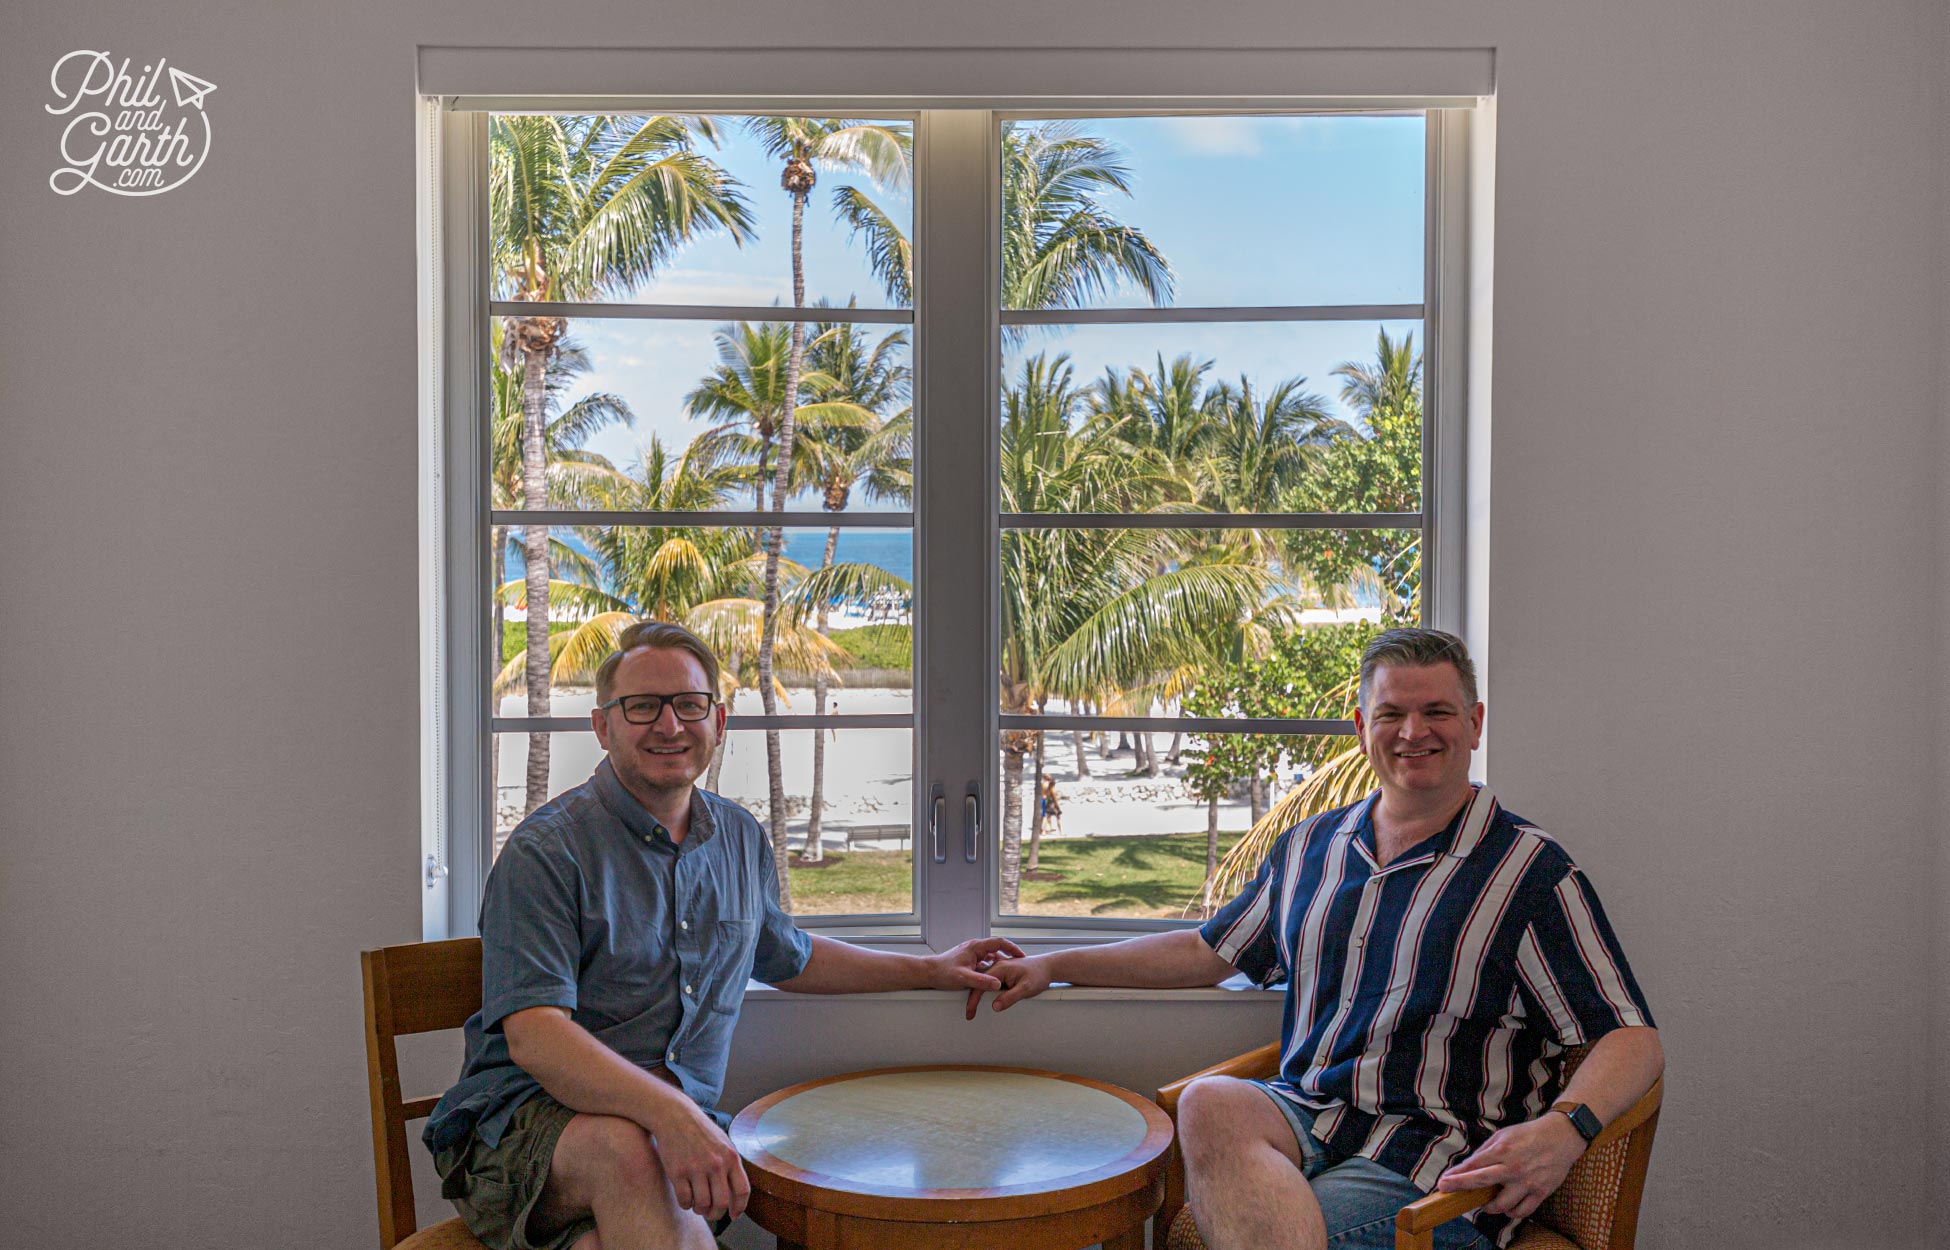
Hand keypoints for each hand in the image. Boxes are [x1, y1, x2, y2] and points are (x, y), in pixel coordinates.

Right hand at [647, 1100, 749, 1222]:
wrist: (675, 1116)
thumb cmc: (701, 1131)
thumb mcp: (724, 1143)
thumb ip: (731, 1166)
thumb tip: (736, 1196)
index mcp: (731, 1157)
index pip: (742, 1191)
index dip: (739, 1207)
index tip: (734, 1215)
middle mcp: (716, 1164)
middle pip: (721, 1203)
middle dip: (716, 1213)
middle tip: (711, 1213)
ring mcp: (696, 1168)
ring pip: (702, 1205)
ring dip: (700, 1210)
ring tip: (698, 1205)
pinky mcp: (677, 1172)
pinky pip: (685, 1200)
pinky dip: (686, 1204)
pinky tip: (686, 1198)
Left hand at [927, 936, 1024, 994]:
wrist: (928, 973)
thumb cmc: (943, 973)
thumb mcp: (964, 979)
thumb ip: (981, 981)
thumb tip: (997, 984)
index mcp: (975, 947)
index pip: (999, 942)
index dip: (1012, 948)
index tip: (1022, 956)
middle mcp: (974, 948)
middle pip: (997, 948)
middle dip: (1009, 955)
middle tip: (1020, 962)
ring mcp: (971, 954)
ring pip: (990, 956)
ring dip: (1001, 961)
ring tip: (1011, 970)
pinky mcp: (968, 961)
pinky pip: (984, 962)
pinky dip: (992, 967)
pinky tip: (995, 977)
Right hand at [965, 952, 1053, 1018]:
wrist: (1048, 966)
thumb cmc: (1039, 974)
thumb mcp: (1026, 988)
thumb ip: (1010, 997)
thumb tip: (995, 1006)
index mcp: (1000, 968)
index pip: (982, 985)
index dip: (974, 1000)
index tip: (970, 1012)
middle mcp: (998, 966)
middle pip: (981, 983)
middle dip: (974, 998)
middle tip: (971, 1013)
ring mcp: (1001, 968)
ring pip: (986, 983)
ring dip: (980, 994)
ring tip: (975, 1007)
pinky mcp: (1005, 972)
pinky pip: (992, 982)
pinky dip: (988, 991)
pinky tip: (987, 998)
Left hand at [1435, 1112, 1586, 1219]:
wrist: (1561, 1137)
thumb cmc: (1528, 1134)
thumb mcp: (1504, 1135)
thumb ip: (1486, 1150)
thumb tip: (1469, 1165)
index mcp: (1502, 1150)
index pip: (1473, 1165)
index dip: (1456, 1175)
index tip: (1444, 1181)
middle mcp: (1513, 1167)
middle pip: (1481, 1182)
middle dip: (1460, 1186)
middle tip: (1447, 1190)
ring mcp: (1527, 1182)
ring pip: (1502, 1204)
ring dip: (1489, 1207)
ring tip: (1486, 1204)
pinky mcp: (1541, 1192)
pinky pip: (1522, 1211)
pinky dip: (1511, 1212)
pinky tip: (1507, 1208)